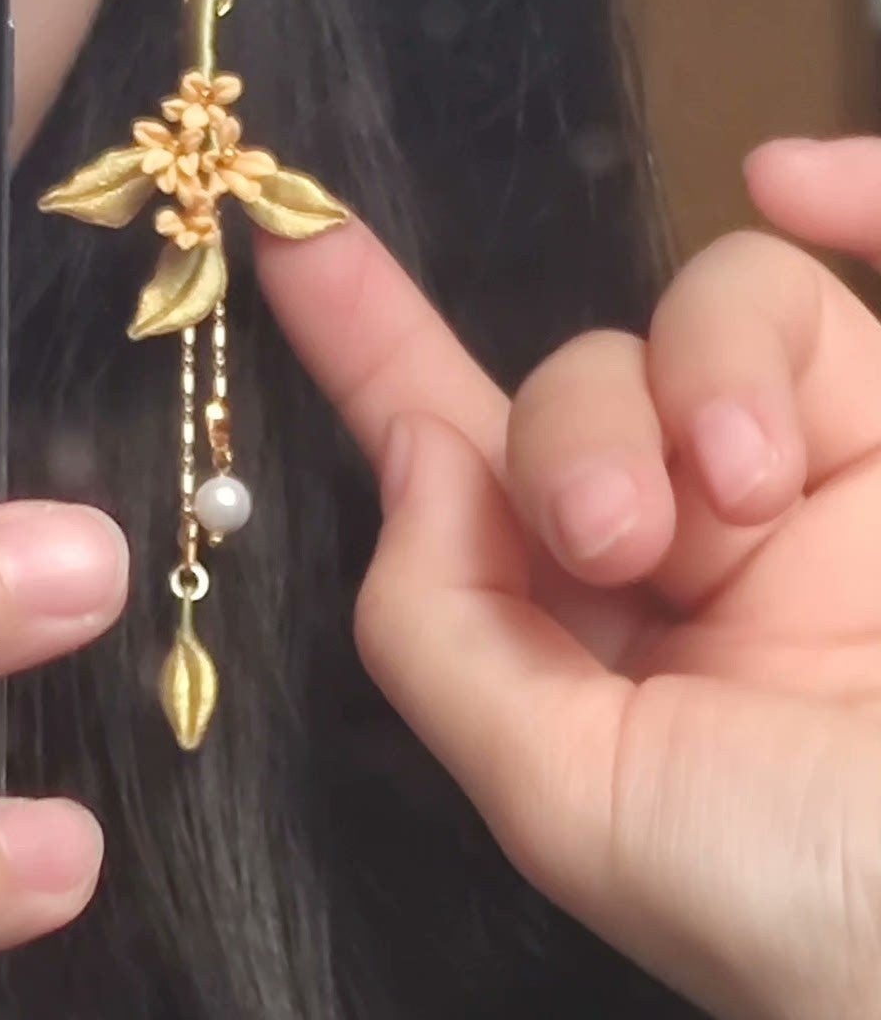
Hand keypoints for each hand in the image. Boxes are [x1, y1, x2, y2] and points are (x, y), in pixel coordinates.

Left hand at [257, 192, 880, 1019]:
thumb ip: (445, 627)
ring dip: (688, 382)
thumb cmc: (807, 910)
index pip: (446, 460)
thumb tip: (414, 452)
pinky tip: (798, 189)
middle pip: (570, 387)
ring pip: (687, 321)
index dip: (365, 348)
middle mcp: (676, 546)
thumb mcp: (568, 800)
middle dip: (570, 440)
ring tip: (740, 493)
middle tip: (614, 540)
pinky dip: (814, 243)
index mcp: (574, 635)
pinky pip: (811, 297)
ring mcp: (798, 482)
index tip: (284, 239)